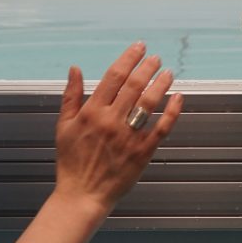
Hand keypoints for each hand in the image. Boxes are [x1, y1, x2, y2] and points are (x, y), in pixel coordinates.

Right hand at [53, 42, 183, 211]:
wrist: (82, 194)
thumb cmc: (72, 161)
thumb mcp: (63, 126)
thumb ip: (71, 95)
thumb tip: (75, 69)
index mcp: (92, 112)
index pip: (114, 76)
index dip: (129, 58)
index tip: (139, 48)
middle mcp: (111, 121)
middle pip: (134, 85)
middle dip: (148, 67)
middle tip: (156, 58)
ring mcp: (129, 137)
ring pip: (149, 103)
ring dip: (161, 84)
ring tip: (168, 73)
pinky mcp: (142, 152)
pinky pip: (162, 128)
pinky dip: (172, 111)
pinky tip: (178, 97)